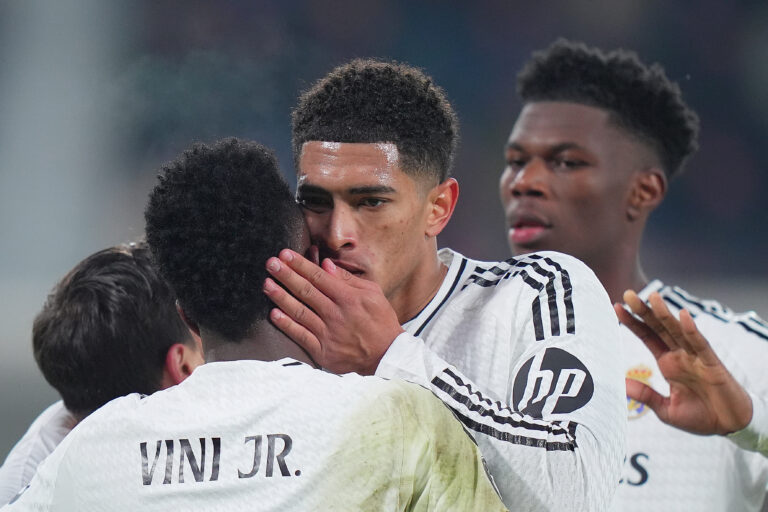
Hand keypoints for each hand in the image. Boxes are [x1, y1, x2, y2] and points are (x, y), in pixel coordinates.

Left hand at [263, 249, 403, 374]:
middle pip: (305, 291)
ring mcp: (327, 333)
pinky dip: (286, 324)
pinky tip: (274, 313)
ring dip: (281, 296)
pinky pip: (300, 335)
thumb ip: (348, 279)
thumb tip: (326, 265)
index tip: (285, 254)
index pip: (318, 277)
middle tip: (270, 263)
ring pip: (299, 311)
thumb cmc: (380, 321)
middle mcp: (335, 314)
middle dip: (286, 275)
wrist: (386, 355)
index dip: (300, 265)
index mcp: (348, 298)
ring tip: (267, 284)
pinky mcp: (322, 351)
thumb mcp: (372, 293)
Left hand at [616, 290, 752, 435]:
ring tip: (653, 297)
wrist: (730, 426)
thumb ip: (645, 394)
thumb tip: (620, 384)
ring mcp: (696, 357)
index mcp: (668, 363)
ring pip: (678, 331)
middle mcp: (680, 355)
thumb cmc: (700, 416)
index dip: (633, 323)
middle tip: (628, 293)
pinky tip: (683, 316)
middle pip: (659, 328)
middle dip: (644, 311)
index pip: (647, 337)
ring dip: (666, 314)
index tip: (616, 307)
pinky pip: (701, 345)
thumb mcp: (666, 409)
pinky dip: (692, 330)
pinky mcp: (712, 364)